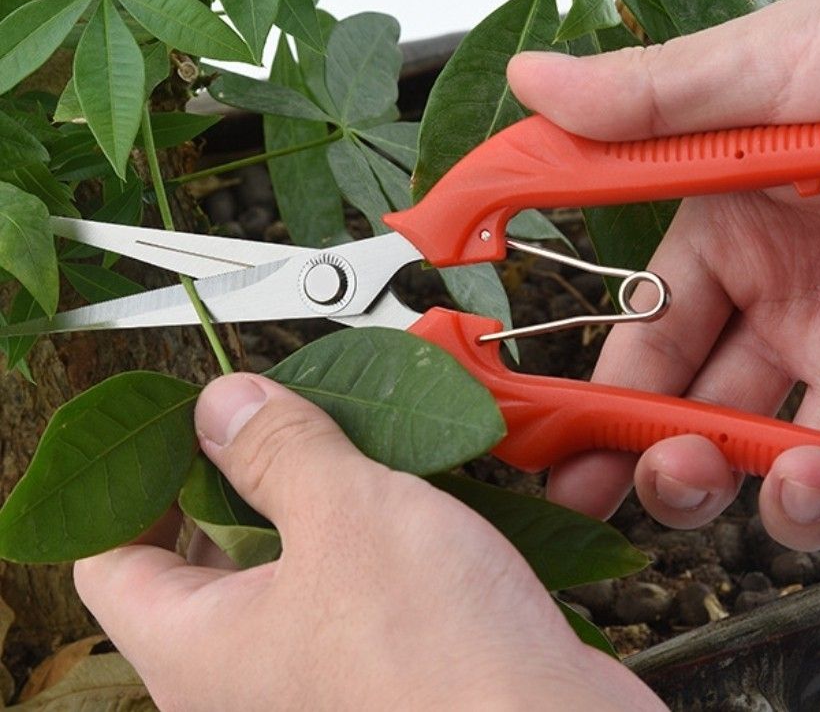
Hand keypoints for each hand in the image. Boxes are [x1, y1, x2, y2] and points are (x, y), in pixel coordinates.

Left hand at [74, 374, 665, 710]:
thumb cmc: (439, 658)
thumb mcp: (346, 515)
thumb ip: (277, 450)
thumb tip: (222, 406)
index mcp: (199, 652)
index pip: (113, 560)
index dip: (138, 482)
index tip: (183, 426)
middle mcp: (245, 679)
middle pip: (204, 562)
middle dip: (242, 479)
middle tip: (280, 418)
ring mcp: (315, 680)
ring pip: (290, 570)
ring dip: (320, 501)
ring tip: (357, 441)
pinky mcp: (381, 674)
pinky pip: (354, 592)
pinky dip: (371, 539)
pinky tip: (415, 493)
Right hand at [508, 0, 819, 557]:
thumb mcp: (783, 62)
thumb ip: (658, 97)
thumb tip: (530, 80)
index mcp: (735, 233)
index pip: (648, 332)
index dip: (598, 392)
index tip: (549, 443)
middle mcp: (795, 302)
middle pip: (710, 414)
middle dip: (677, 465)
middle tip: (670, 477)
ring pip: (809, 460)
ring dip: (793, 497)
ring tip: (803, 477)